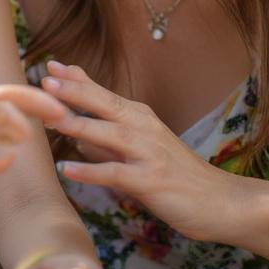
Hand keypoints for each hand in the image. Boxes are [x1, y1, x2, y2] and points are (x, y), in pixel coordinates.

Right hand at [0, 84, 66, 197]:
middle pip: (4, 99)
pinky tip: (8, 161)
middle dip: (35, 106)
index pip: (11, 91)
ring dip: (17, 124)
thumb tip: (42, 109)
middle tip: (58, 121)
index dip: (39, 97)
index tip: (63, 108)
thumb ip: (6, 117)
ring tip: (27, 137)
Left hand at [41, 61, 242, 242]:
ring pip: (111, 135)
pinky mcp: (152, 181)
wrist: (222, 202)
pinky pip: (118, 174)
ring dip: (81, 126)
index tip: (50, 67)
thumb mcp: (140, 147)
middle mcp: (145, 128)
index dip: (77, 80)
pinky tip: (68, 171)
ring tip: (53, 119)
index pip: (103, 94)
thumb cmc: (177, 175)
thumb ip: (107, 133)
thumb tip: (72, 123)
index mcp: (140, 117)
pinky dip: (92, 171)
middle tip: (45, 81)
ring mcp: (150, 153)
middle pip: (106, 105)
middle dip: (75, 92)